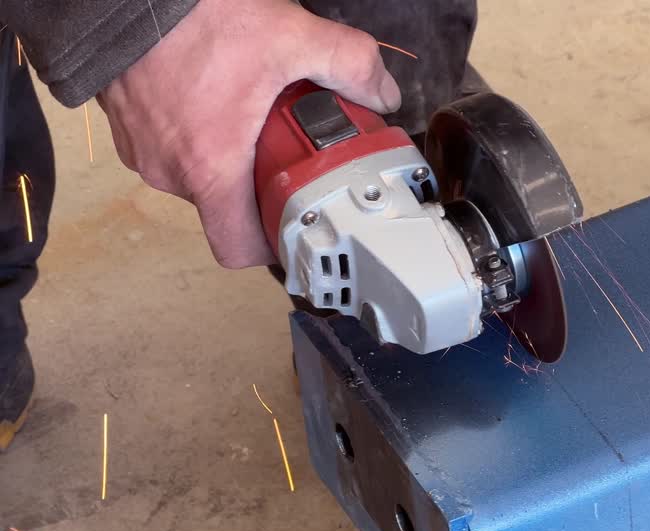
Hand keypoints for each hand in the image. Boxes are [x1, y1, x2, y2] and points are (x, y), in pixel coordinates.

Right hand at [98, 0, 400, 267]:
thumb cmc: (192, 15)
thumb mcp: (290, 35)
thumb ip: (349, 64)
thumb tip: (382, 93)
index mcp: (209, 169)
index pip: (238, 248)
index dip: (271, 245)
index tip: (296, 224)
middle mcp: (169, 170)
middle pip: (227, 208)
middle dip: (261, 186)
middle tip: (289, 153)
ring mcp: (141, 148)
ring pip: (198, 175)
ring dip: (229, 157)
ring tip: (253, 117)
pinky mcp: (126, 124)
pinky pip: (171, 147)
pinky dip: (197, 133)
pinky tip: (218, 96)